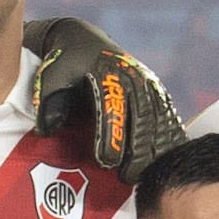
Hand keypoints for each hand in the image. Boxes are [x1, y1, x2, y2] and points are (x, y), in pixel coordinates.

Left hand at [28, 16, 188, 176]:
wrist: (84, 41)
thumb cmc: (65, 63)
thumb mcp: (52, 75)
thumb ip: (50, 100)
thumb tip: (48, 129)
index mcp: (107, 72)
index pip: (112, 107)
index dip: (110, 136)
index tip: (105, 161)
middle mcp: (133, 77)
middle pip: (142, 118)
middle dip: (137, 150)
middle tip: (128, 177)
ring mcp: (148, 84)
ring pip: (159, 119)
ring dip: (155, 149)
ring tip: (146, 176)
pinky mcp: (157, 92)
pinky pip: (169, 117)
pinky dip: (170, 138)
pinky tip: (169, 161)